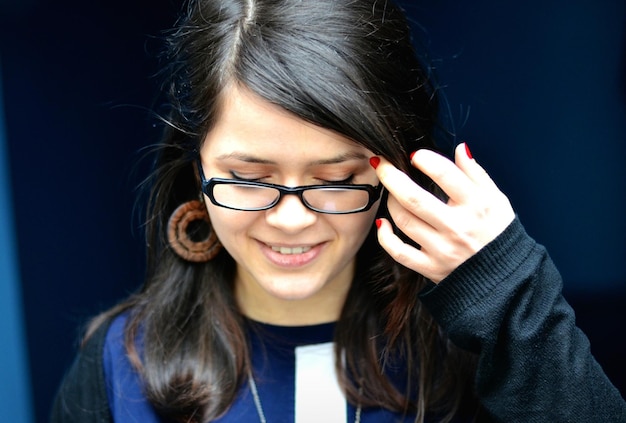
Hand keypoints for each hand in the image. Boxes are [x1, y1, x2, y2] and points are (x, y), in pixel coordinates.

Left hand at [372, 143, 514, 282]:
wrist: (505, 276)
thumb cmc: (498, 233)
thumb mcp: (496, 199)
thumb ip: (476, 173)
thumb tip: (459, 149)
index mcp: (476, 205)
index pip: (446, 175)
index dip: (425, 159)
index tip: (415, 156)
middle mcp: (457, 227)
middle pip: (414, 198)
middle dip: (391, 175)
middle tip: (381, 162)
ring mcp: (442, 250)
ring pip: (403, 220)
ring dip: (390, 201)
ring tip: (391, 191)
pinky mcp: (431, 268)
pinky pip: (398, 252)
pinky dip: (385, 236)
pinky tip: (382, 222)